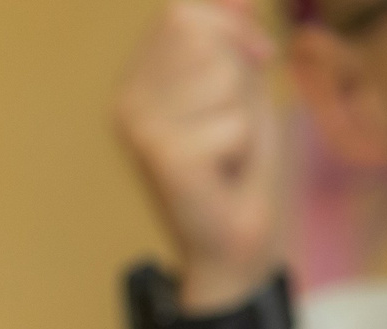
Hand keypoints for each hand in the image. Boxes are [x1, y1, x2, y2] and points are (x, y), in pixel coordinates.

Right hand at [114, 0, 286, 310]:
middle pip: (197, 33)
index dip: (231, 25)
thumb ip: (232, 40)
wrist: (236, 248)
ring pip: (221, 74)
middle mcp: (127, 102)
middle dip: (236, 72)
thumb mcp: (240, 89)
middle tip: (231, 126)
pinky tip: (222, 175)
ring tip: (226, 152)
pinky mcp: (162, 156)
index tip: (258, 59)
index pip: (181, 12)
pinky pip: (232, 119)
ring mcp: (139, 128)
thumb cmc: (239, 170)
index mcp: (138, 82)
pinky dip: (244, 146)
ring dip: (242, 113)